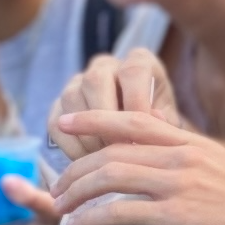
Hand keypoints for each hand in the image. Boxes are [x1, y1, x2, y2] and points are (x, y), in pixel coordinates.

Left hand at [48, 108, 224, 224]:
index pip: (135, 120)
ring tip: (60, 207)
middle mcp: (183, 157)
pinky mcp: (177, 216)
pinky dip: (92, 218)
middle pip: (112, 149)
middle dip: (75, 166)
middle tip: (58, 185)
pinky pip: (120, 212)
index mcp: (194, 146)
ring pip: (109, 175)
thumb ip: (191, 194)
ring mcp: (179, 184)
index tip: (67, 122)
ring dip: (76, 191)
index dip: (95, 117)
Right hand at [49, 47, 178, 157]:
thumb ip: (164, 121)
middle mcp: (105, 66)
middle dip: (105, 120)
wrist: (137, 139)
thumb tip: (154, 117)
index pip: (133, 71)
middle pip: (95, 80)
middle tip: (117, 150)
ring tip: (103, 160)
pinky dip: (70, 145)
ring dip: (86, 134)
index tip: (141, 135)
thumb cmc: (159, 129)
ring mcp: (78, 83)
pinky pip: (55, 122)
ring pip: (71, 98)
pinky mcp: (59, 105)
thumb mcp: (168, 123)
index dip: (136, 104)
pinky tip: (86, 163)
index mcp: (138, 62)